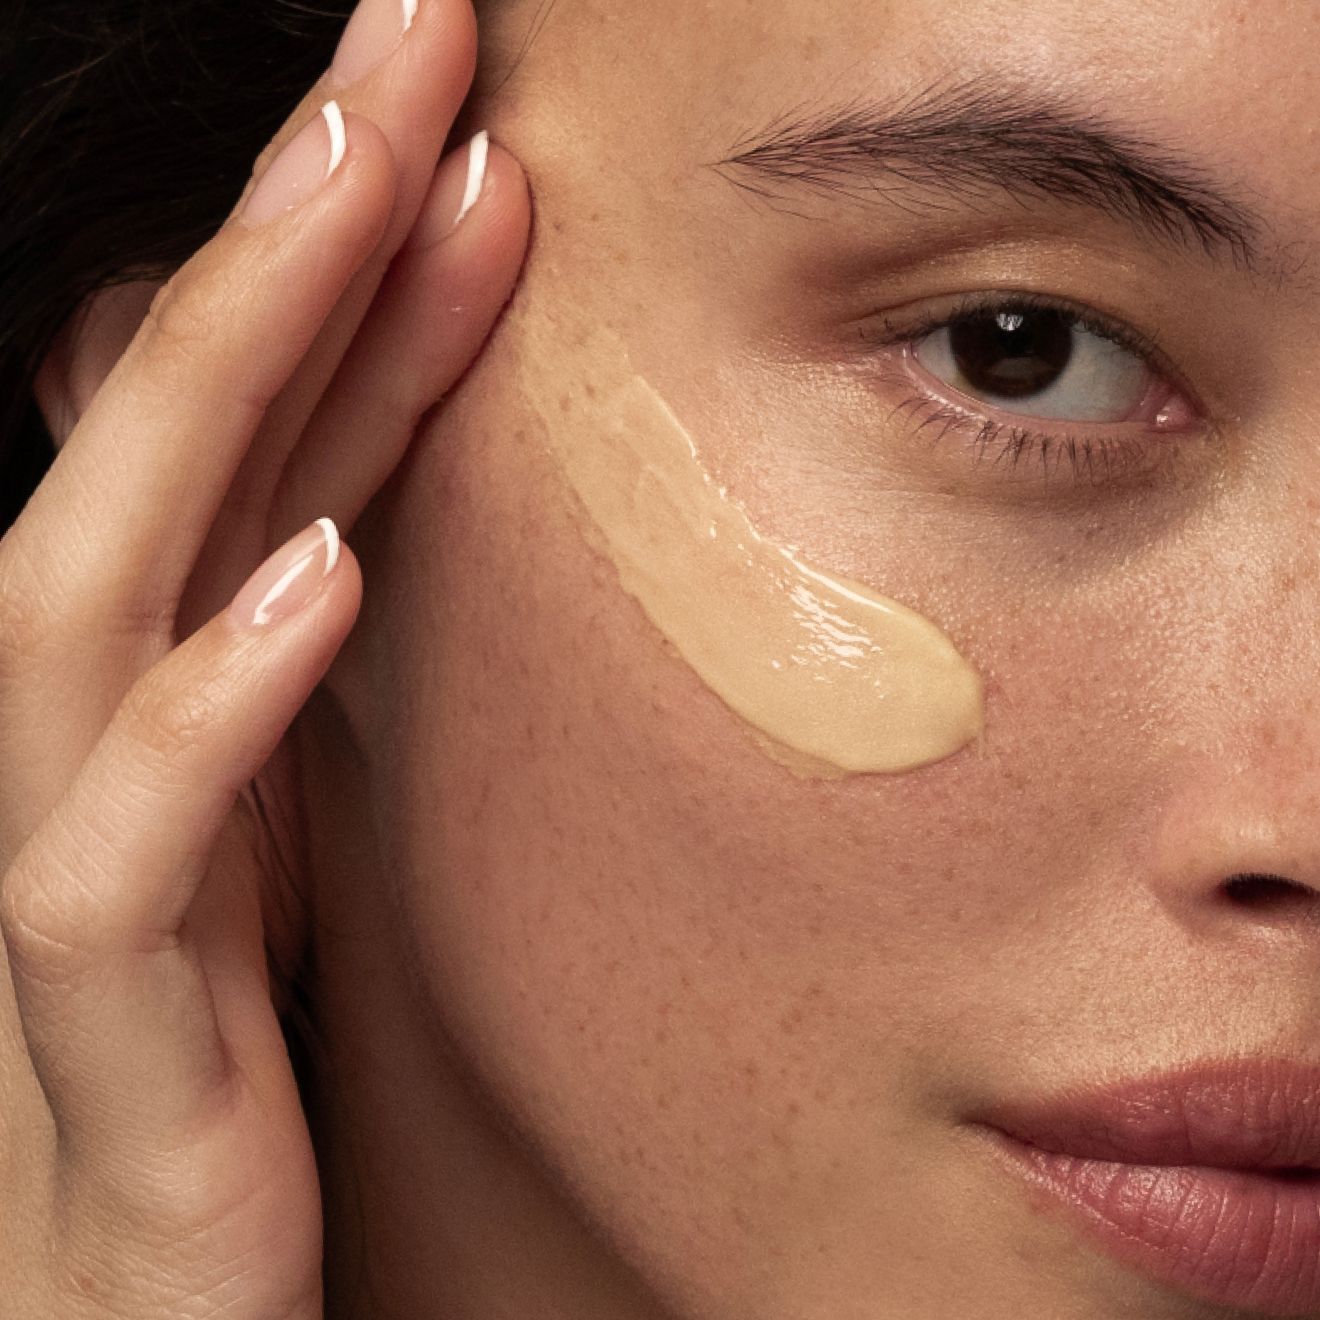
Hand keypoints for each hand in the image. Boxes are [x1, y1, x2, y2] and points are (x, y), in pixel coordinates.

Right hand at [0, 0, 528, 1313]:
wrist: (171, 1282)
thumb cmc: (241, 1032)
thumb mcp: (309, 809)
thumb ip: (327, 658)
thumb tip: (385, 498)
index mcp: (183, 680)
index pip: (270, 426)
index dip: (354, 250)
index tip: (463, 100)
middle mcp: (109, 729)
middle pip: (182, 433)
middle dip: (290, 228)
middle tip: (415, 40)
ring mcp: (84, 865)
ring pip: (101, 584)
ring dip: (232, 382)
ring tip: (362, 195)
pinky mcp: (108, 1023)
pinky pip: (120, 851)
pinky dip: (210, 703)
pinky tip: (315, 576)